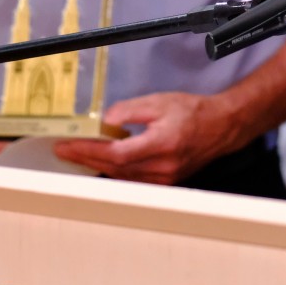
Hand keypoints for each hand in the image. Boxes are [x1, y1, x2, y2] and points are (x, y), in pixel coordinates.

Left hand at [53, 92, 236, 184]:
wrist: (221, 127)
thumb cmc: (193, 111)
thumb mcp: (159, 102)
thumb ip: (130, 110)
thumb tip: (106, 121)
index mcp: (162, 144)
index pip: (116, 153)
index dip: (89, 151)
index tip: (67, 145)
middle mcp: (163, 167)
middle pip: (115, 168)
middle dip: (86, 158)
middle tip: (64, 150)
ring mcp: (165, 179)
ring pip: (122, 177)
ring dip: (98, 166)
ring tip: (77, 155)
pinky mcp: (166, 182)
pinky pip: (133, 180)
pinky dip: (115, 171)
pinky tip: (103, 162)